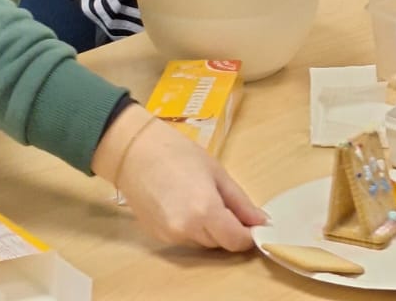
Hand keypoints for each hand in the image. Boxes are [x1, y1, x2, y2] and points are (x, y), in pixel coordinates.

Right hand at [94, 108, 266, 250]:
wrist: (135, 152)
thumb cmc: (177, 152)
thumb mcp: (216, 172)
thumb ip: (240, 201)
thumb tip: (260, 221)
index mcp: (205, 211)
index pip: (236, 240)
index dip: (249, 234)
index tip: (254, 223)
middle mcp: (188, 230)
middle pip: (220, 243)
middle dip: (229, 228)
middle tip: (225, 201)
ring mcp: (171, 236)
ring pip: (203, 242)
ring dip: (210, 228)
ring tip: (202, 196)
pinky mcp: (159, 237)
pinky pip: (186, 238)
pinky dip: (192, 227)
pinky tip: (184, 202)